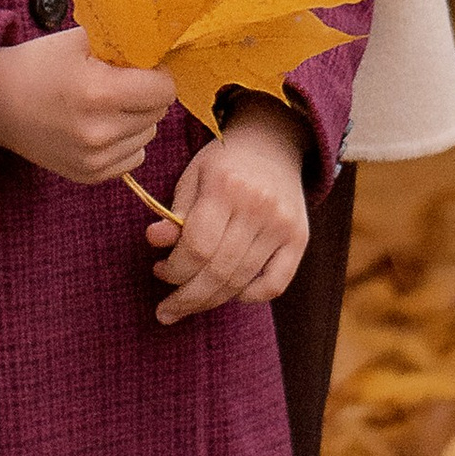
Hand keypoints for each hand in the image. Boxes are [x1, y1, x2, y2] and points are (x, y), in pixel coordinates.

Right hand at [0, 34, 176, 186]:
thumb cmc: (37, 65)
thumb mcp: (79, 40)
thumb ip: (122, 44)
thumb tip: (158, 49)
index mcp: (100, 92)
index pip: (164, 89)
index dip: (158, 73)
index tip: (142, 66)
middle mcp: (100, 132)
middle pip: (158, 113)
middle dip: (147, 95)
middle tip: (122, 82)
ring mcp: (94, 159)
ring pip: (148, 136)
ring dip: (137, 119)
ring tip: (107, 105)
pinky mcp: (88, 175)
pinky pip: (133, 158)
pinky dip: (125, 142)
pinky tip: (101, 126)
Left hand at [142, 100, 310, 320]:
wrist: (271, 144)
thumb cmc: (223, 164)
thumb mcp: (193, 177)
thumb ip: (175, 212)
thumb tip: (154, 240)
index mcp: (225, 185)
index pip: (197, 246)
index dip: (174, 269)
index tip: (160, 270)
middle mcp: (258, 206)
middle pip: (218, 271)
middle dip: (187, 298)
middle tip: (166, 310)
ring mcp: (282, 224)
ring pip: (242, 282)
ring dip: (210, 302)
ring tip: (188, 305)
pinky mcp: (300, 238)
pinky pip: (275, 285)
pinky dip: (250, 297)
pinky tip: (230, 294)